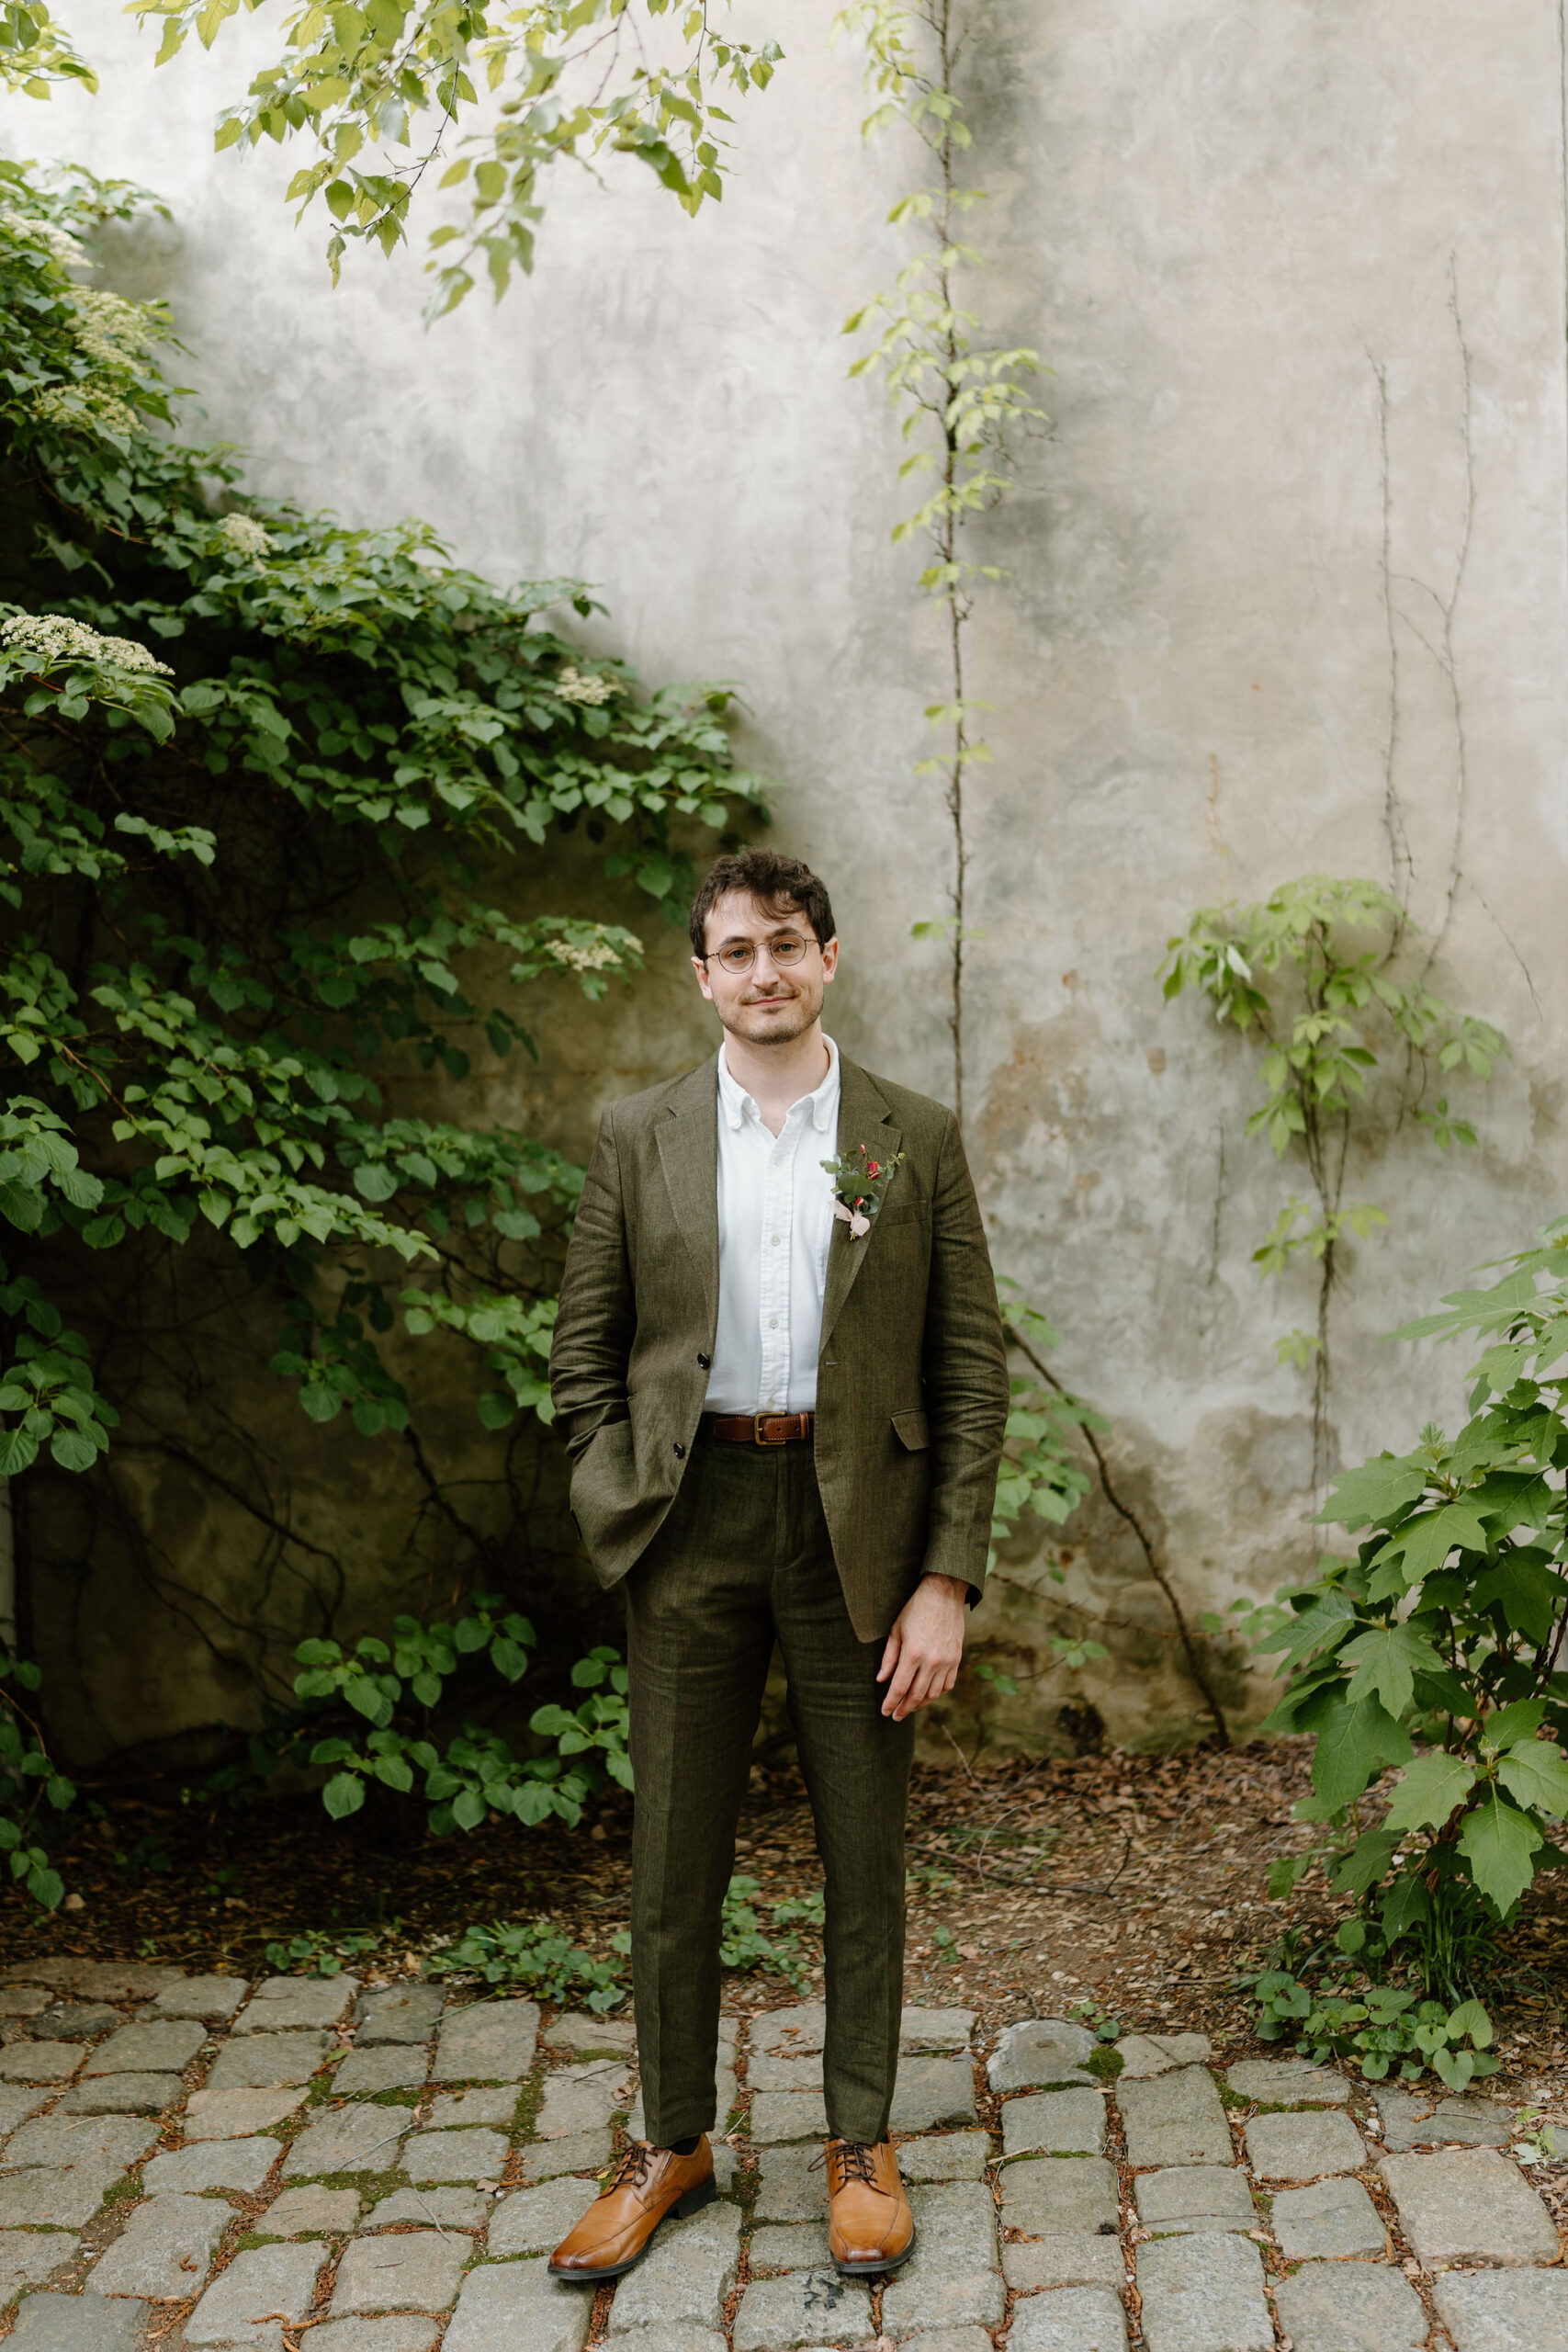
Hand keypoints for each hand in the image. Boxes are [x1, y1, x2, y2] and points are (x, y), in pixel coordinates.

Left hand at [876, 1573, 968, 1720]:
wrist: (943, 1595)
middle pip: (916, 1696)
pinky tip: (927, 1695)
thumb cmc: (915, 1610)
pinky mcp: (956, 1659)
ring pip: (933, 1694)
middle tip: (896, 1716)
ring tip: (909, 1707)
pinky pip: (948, 1685)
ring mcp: (946, 1662)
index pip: (899, 1688)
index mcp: (913, 1653)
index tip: (885, 1712)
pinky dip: (937, 1693)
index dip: (890, 1703)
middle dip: (904, 1709)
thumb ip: (889, 1658)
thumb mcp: (896, 1630)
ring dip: (920, 1704)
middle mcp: (931, 1661)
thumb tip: (881, 1680)